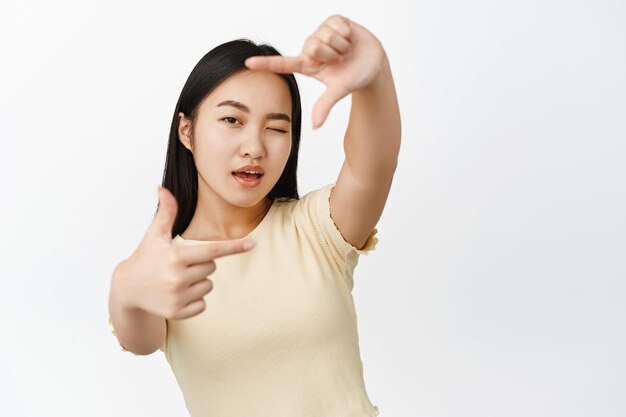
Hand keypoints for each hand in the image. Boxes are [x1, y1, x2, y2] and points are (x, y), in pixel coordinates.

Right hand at [112, 186, 254, 319]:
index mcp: (176, 257)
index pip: (212, 250)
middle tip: (180, 265)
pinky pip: (203, 304)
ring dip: (198, 282)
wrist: (126, 288)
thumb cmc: (145, 257)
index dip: (233, 246)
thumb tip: (162, 188)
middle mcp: (177, 278)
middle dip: (201, 264)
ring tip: (176, 280)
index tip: (252, 244)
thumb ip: (166, 212)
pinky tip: (176, 294)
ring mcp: (177, 297)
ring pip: (209, 286)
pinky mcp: (177, 313)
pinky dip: (194, 300)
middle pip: (212, 267)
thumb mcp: (155, 235)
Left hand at [245, 15, 385, 128]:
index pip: (283, 64)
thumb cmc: (354, 77)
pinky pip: (336, 25)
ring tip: (346, 50)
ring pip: (326, 36)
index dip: (266, 64)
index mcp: (307, 64)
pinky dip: (347, 33)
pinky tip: (350, 39)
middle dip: (332, 54)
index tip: (248, 63)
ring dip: (341, 45)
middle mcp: (311, 47)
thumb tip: (315, 125)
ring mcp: (321, 33)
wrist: (373, 63)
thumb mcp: (339, 90)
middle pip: (313, 47)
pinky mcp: (332, 21)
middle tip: (340, 59)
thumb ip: (325, 105)